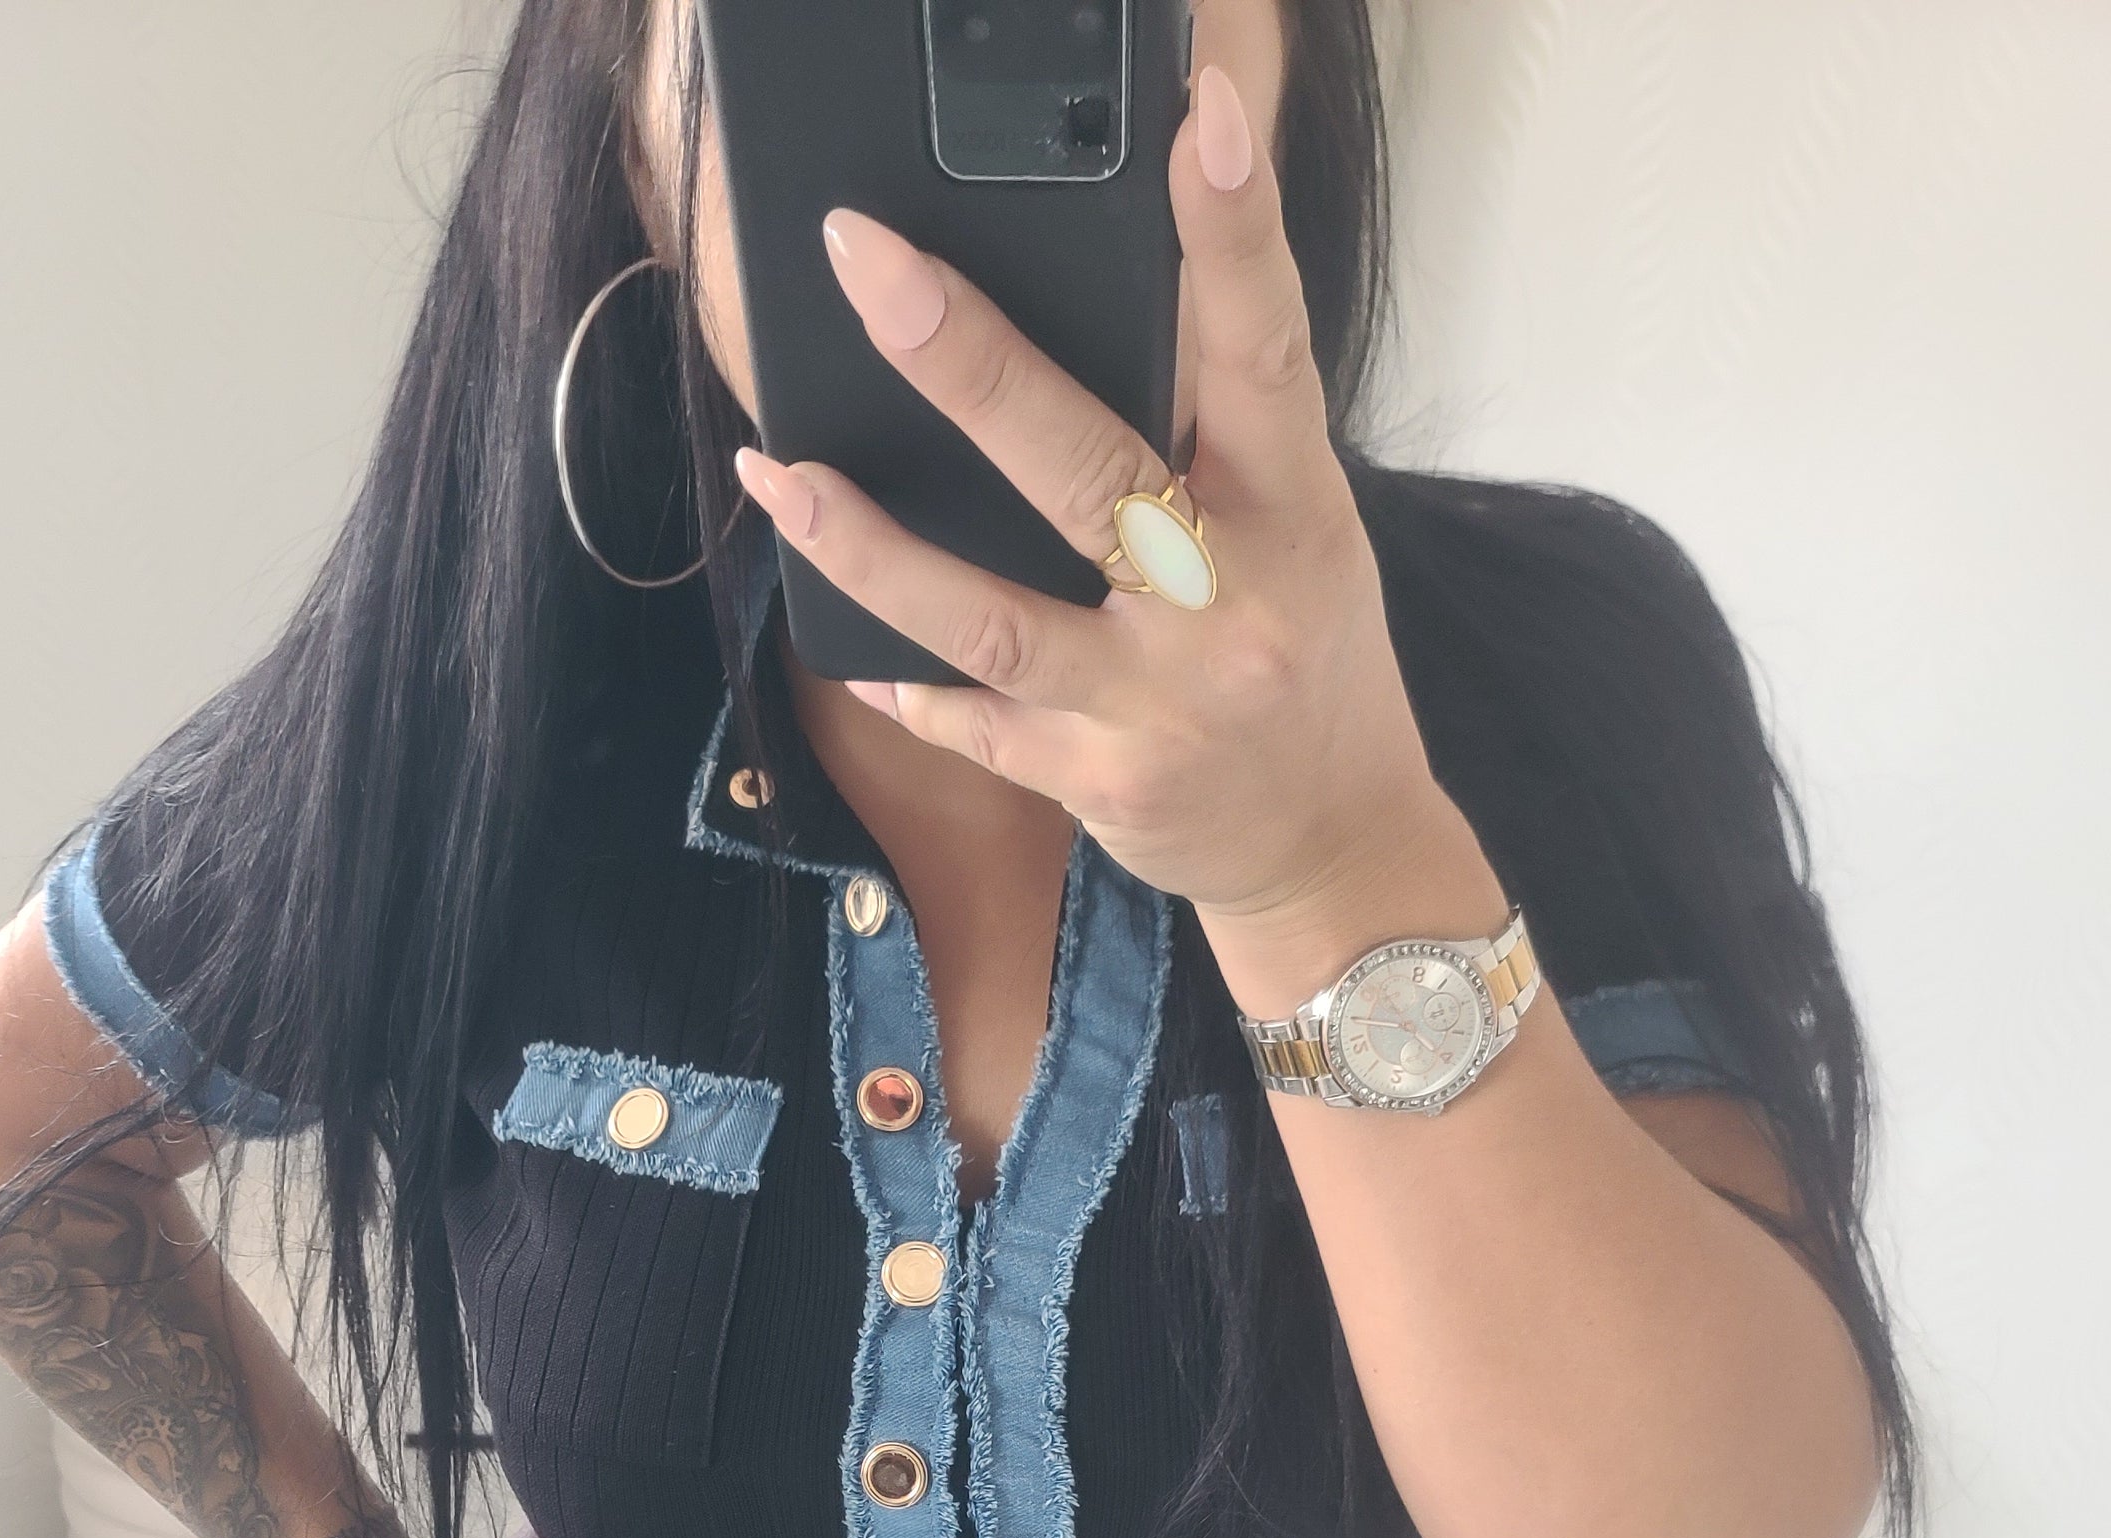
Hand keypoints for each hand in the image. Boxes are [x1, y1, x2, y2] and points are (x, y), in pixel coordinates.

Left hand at [729, 64, 1476, 987]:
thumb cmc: (1306, 655)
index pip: (1264, 352)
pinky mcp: (1097, 781)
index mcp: (1293, 513)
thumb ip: (1221, 432)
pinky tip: (842, 644)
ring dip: (870, 544)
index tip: (1196, 119)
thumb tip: (1101, 299)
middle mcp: (1225, 604)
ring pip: (988, 613)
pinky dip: (907, 684)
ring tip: (776, 469)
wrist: (1334, 845)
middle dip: (967, 362)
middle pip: (1083, 469)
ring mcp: (1152, 702)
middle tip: (867, 261)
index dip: (1233, 233)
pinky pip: (977, 724)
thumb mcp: (1305, 529)